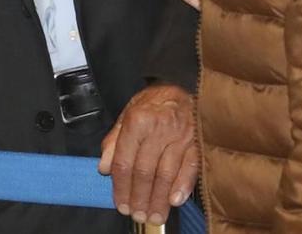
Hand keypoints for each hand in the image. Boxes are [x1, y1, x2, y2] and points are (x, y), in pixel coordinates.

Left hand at [99, 83, 198, 223]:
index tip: (120, 204)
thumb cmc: (154, 103)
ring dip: (158, 199)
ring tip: (153, 215)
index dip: (121, 186)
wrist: (183, 86)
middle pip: (145, 171)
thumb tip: (104, 168)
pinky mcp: (197, 142)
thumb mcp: (127, 113)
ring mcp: (180, 136)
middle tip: (137, 215)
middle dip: (139, 197)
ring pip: (166, 174)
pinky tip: (174, 200)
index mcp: (137, 120)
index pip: (125, 161)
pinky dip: (182, 186)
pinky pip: (190, 167)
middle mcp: (159, 128)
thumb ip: (114, 140)